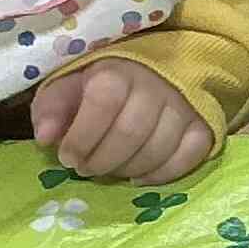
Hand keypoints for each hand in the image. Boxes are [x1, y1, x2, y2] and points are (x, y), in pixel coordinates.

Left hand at [35, 59, 216, 183]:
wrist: (157, 70)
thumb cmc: (104, 82)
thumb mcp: (70, 86)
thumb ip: (52, 108)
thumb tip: (45, 137)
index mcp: (117, 70)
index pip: (102, 104)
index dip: (82, 137)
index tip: (68, 157)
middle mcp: (155, 85)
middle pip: (130, 132)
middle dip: (102, 161)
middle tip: (86, 169)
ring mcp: (183, 106)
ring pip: (158, 149)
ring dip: (128, 171)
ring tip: (111, 171)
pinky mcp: (203, 125)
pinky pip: (188, 157)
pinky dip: (162, 174)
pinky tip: (140, 177)